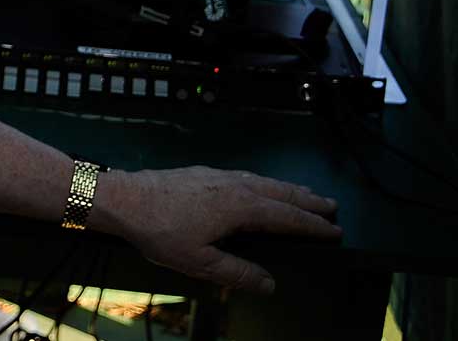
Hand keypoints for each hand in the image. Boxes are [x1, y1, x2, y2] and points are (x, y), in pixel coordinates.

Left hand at [88, 166, 340, 294]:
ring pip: (264, 181)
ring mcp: (219, 175)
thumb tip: (268, 284)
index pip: (287, 218)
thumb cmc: (159, 230)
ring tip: (304, 193)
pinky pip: (246, 176)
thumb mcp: (199, 262)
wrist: (123, 199)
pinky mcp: (203, 172)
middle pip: (281, 193)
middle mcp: (235, 186)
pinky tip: (260, 186)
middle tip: (331, 206)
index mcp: (240, 207)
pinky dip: (264, 182)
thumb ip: (236, 273)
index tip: (334, 229)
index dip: (313, 226)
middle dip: (308, 201)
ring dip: (288, 188)